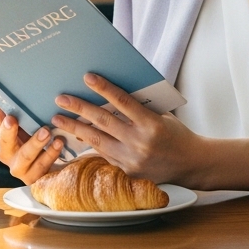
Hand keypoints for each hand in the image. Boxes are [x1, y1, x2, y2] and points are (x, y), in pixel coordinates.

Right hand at [0, 89, 64, 183]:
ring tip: (46, 131)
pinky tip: (59, 143)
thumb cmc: (35, 138)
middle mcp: (6, 151)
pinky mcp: (33, 177)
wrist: (49, 169)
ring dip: (35, 143)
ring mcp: (19, 166)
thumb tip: (12, 78)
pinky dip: (51, 154)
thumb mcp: (27, 120)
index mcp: (1, 134)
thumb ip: (19, 104)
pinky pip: (41, 167)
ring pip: (24, 156)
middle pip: (3, 140)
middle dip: (7, 130)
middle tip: (11, 119)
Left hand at [50, 73, 201, 183]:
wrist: (190, 164)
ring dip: (75, 128)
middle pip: (103, 121)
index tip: (87, 77)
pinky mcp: (126, 171)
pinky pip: (103, 155)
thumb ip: (138, 108)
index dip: (104, 88)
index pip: (122, 102)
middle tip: (61, 98)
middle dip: (79, 108)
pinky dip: (87, 144)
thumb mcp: (161, 116)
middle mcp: (140, 142)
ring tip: (58, 119)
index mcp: (151, 124)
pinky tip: (74, 137)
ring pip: (96, 140)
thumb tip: (110, 94)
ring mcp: (131, 159)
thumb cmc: (176, 134)